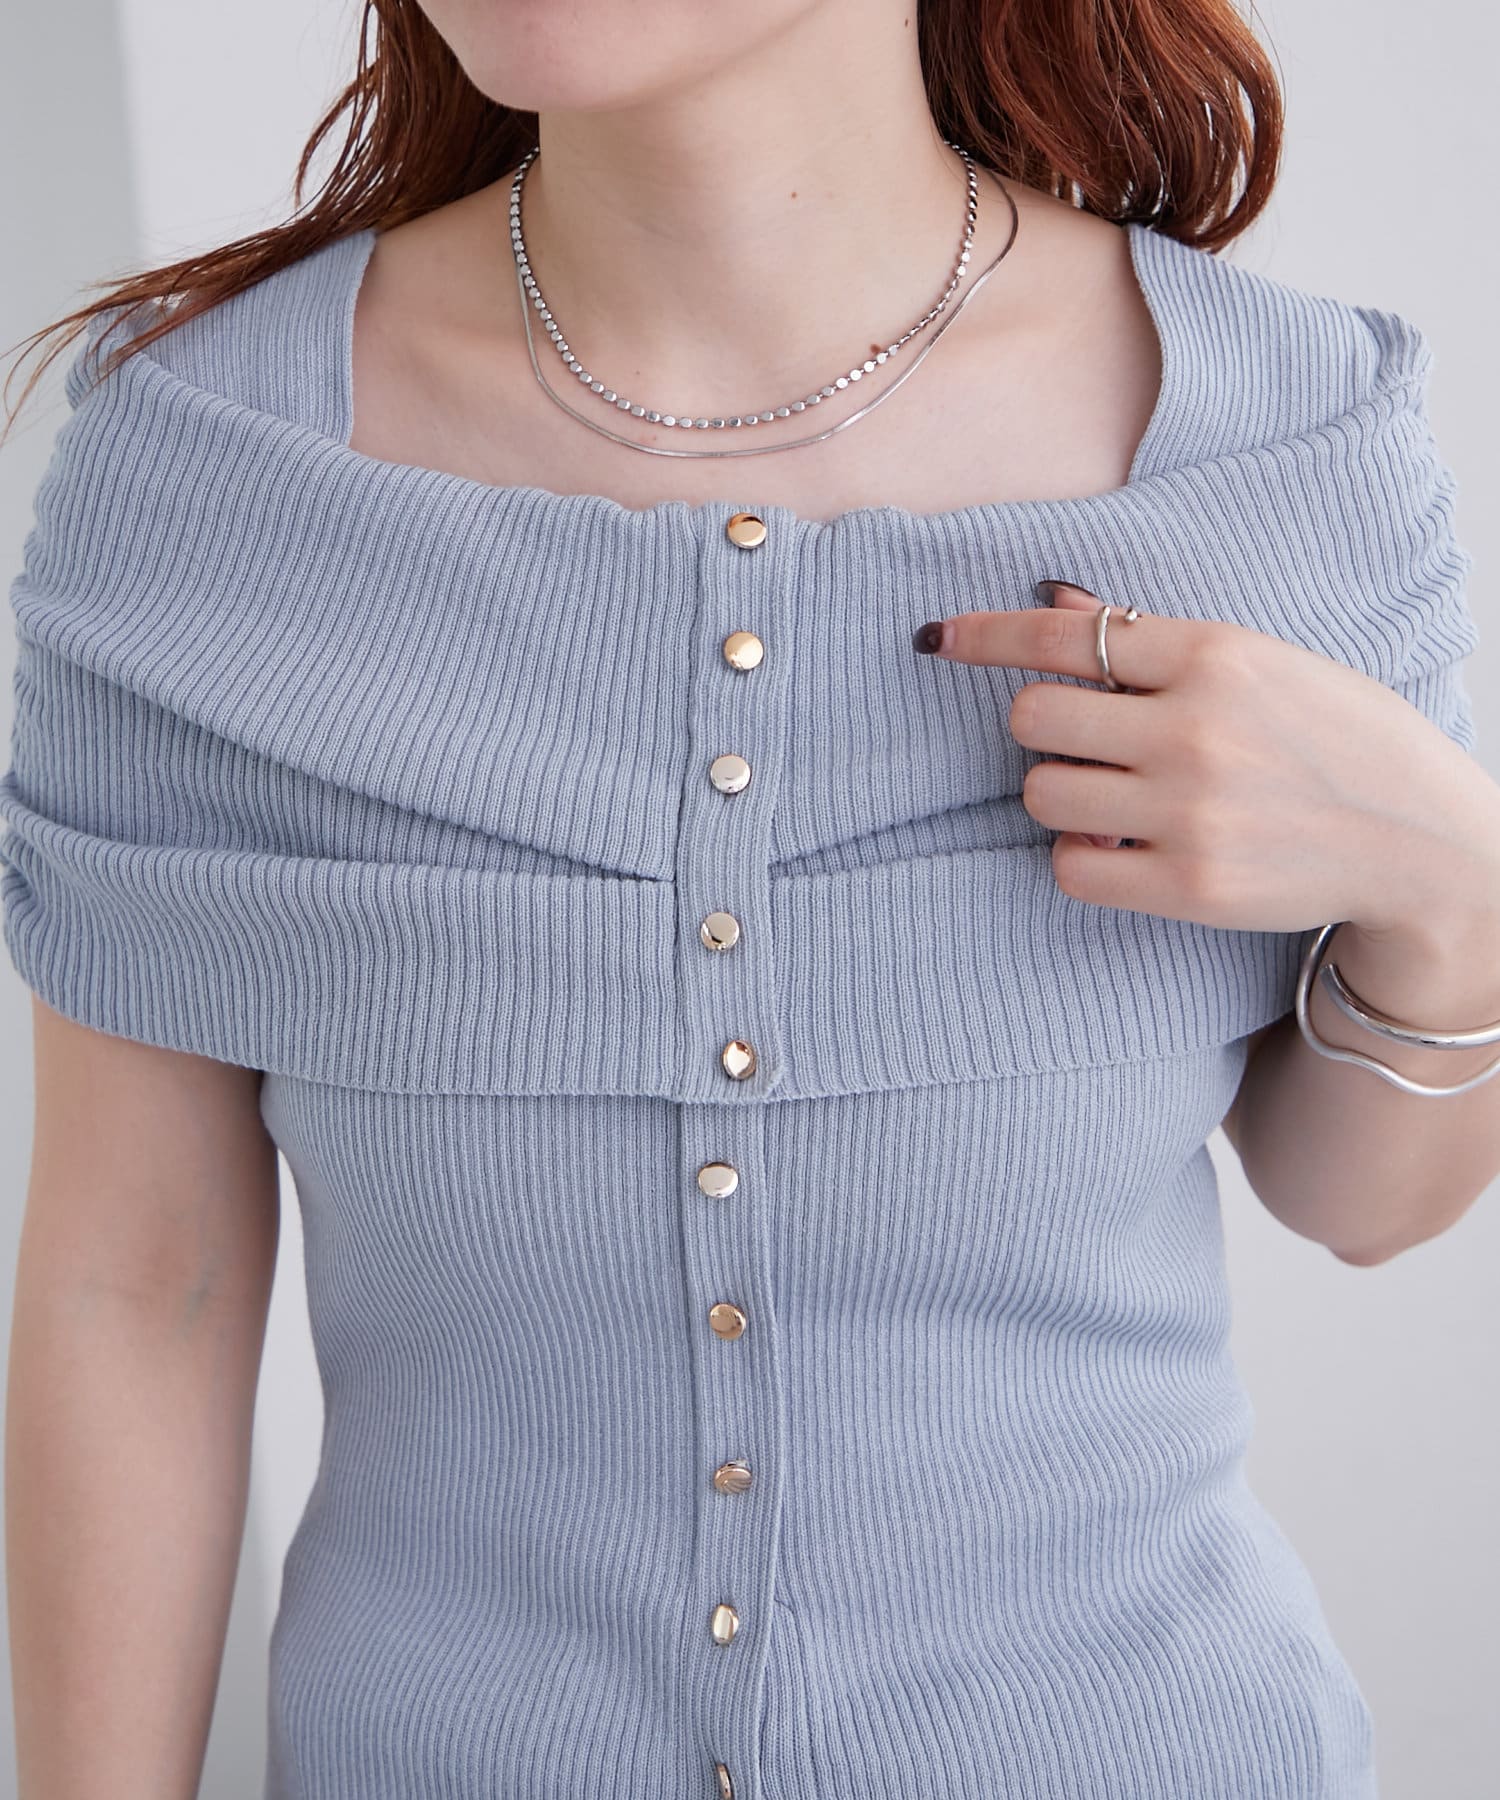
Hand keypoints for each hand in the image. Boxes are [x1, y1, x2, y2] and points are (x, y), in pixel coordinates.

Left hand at [913, 579, 1493, 936]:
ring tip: (1115, 799)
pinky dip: (1081, 858)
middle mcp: (1194, 728)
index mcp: (1213, 655)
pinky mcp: (1189, 885)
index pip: (1065, 634)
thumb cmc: (1335, 740)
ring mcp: (1190, 811)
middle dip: (1043, 730)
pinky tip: (1122, 847)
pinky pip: (1069, 868)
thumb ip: (1156, 639)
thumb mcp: (1262, 663)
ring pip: (1041, 795)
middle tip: (1084, 744)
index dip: (987, 635)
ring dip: (1061, 796)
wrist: (1418, 840)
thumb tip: (1056, 601)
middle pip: (1032, 719)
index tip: (942, 640)